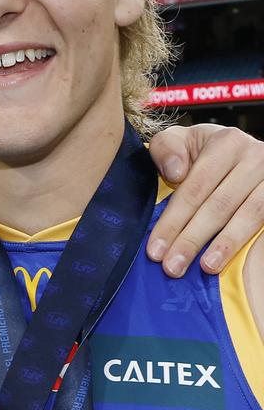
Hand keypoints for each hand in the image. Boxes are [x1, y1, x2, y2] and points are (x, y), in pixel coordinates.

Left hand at [147, 122, 263, 276]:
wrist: (240, 153)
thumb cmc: (203, 153)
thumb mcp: (181, 141)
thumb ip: (167, 149)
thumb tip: (175, 173)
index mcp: (226, 142)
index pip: (195, 188)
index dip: (173, 221)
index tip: (155, 250)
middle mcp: (254, 157)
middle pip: (219, 205)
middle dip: (192, 240)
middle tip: (172, 268)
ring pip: (250, 215)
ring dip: (226, 245)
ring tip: (207, 268)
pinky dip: (247, 241)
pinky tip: (231, 258)